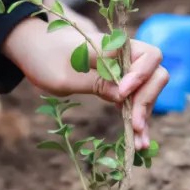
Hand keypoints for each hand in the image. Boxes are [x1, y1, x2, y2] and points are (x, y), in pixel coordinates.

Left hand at [2, 19, 168, 147]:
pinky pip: (135, 99)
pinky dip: (137, 117)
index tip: (122, 94)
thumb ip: (96, 83)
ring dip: (145, 114)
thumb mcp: (65, 76)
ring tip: (139, 144)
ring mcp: (122, 70)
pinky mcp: (118, 83)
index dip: (141, 76)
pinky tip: (137, 139)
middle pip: (155, 74)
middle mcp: (123, 55)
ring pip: (148, 90)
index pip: (149, 56)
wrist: (34, 49)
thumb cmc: (45, 58)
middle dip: (147, 100)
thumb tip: (123, 97)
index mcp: (113, 45)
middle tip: (134, 126)